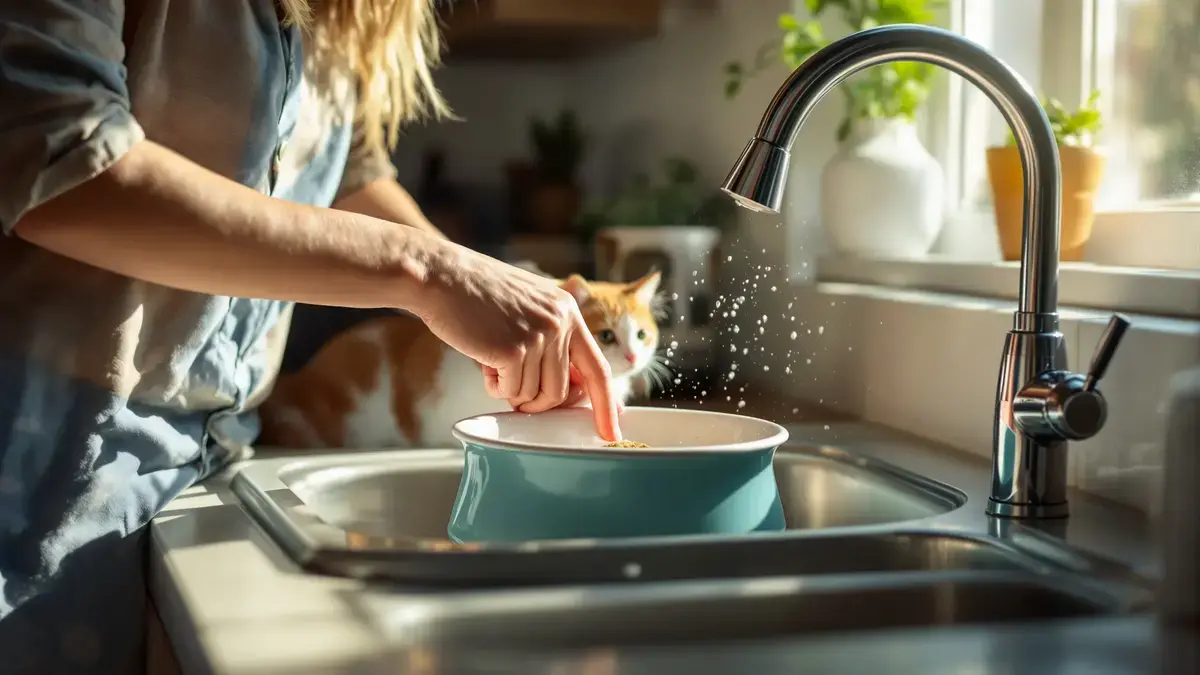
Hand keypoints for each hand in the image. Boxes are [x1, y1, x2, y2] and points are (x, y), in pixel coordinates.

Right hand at [410, 240, 621, 440]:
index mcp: (568, 311)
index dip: (605, 403)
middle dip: (536, 402)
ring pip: (534, 396)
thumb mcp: (529, 306)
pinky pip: (509, 392)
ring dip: (510, 390)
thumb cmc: (478, 295)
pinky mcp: (513, 350)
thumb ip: (552, 340)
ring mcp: (538, 336)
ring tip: (493, 361)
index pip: (598, 367)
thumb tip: (568, 389)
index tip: (610, 430)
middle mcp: (560, 323)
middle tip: (511, 387)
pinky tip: (482, 360)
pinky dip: (493, 385)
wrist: (442, 276)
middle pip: (561, 391)